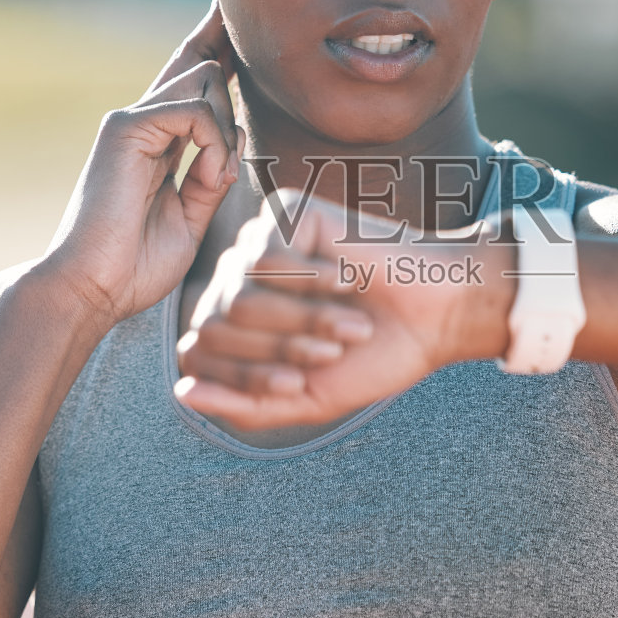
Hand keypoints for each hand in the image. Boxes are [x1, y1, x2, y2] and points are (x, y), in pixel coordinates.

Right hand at [35, 0, 245, 326]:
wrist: (92, 290)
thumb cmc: (135, 265)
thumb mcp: (190, 216)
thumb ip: (211, 174)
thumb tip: (235, 135)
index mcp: (154, 141)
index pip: (190, 78)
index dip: (215, 45)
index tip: (232, 14)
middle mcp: (140, 121)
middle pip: (205, 68)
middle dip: (233, 97)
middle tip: (222, 164)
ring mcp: (130, 119)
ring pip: (207, 83)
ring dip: (225, 134)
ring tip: (210, 182)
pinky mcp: (126, 127)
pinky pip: (197, 112)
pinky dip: (214, 146)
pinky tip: (205, 177)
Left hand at [174, 191, 516, 428]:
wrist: (437, 315)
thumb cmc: (375, 356)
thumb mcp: (306, 399)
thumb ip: (243, 406)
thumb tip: (181, 393)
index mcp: (238, 325)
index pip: (195, 353)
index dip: (242, 378)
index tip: (296, 385)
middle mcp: (239, 279)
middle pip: (213, 325)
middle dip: (277, 351)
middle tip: (332, 352)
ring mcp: (260, 243)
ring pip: (239, 295)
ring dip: (302, 321)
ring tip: (348, 324)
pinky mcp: (286, 212)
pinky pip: (269, 259)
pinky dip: (315, 282)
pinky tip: (348, 279)